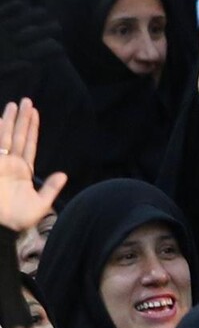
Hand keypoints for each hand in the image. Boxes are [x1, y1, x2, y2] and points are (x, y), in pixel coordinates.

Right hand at [0, 100, 64, 232]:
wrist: (2, 227)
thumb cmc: (19, 219)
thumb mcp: (40, 204)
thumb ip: (50, 189)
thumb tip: (63, 175)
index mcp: (23, 170)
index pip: (29, 144)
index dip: (32, 129)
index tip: (34, 113)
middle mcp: (11, 164)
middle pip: (18, 136)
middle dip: (21, 118)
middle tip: (26, 100)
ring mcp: (1, 164)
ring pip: (5, 137)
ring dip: (8, 121)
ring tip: (13, 104)